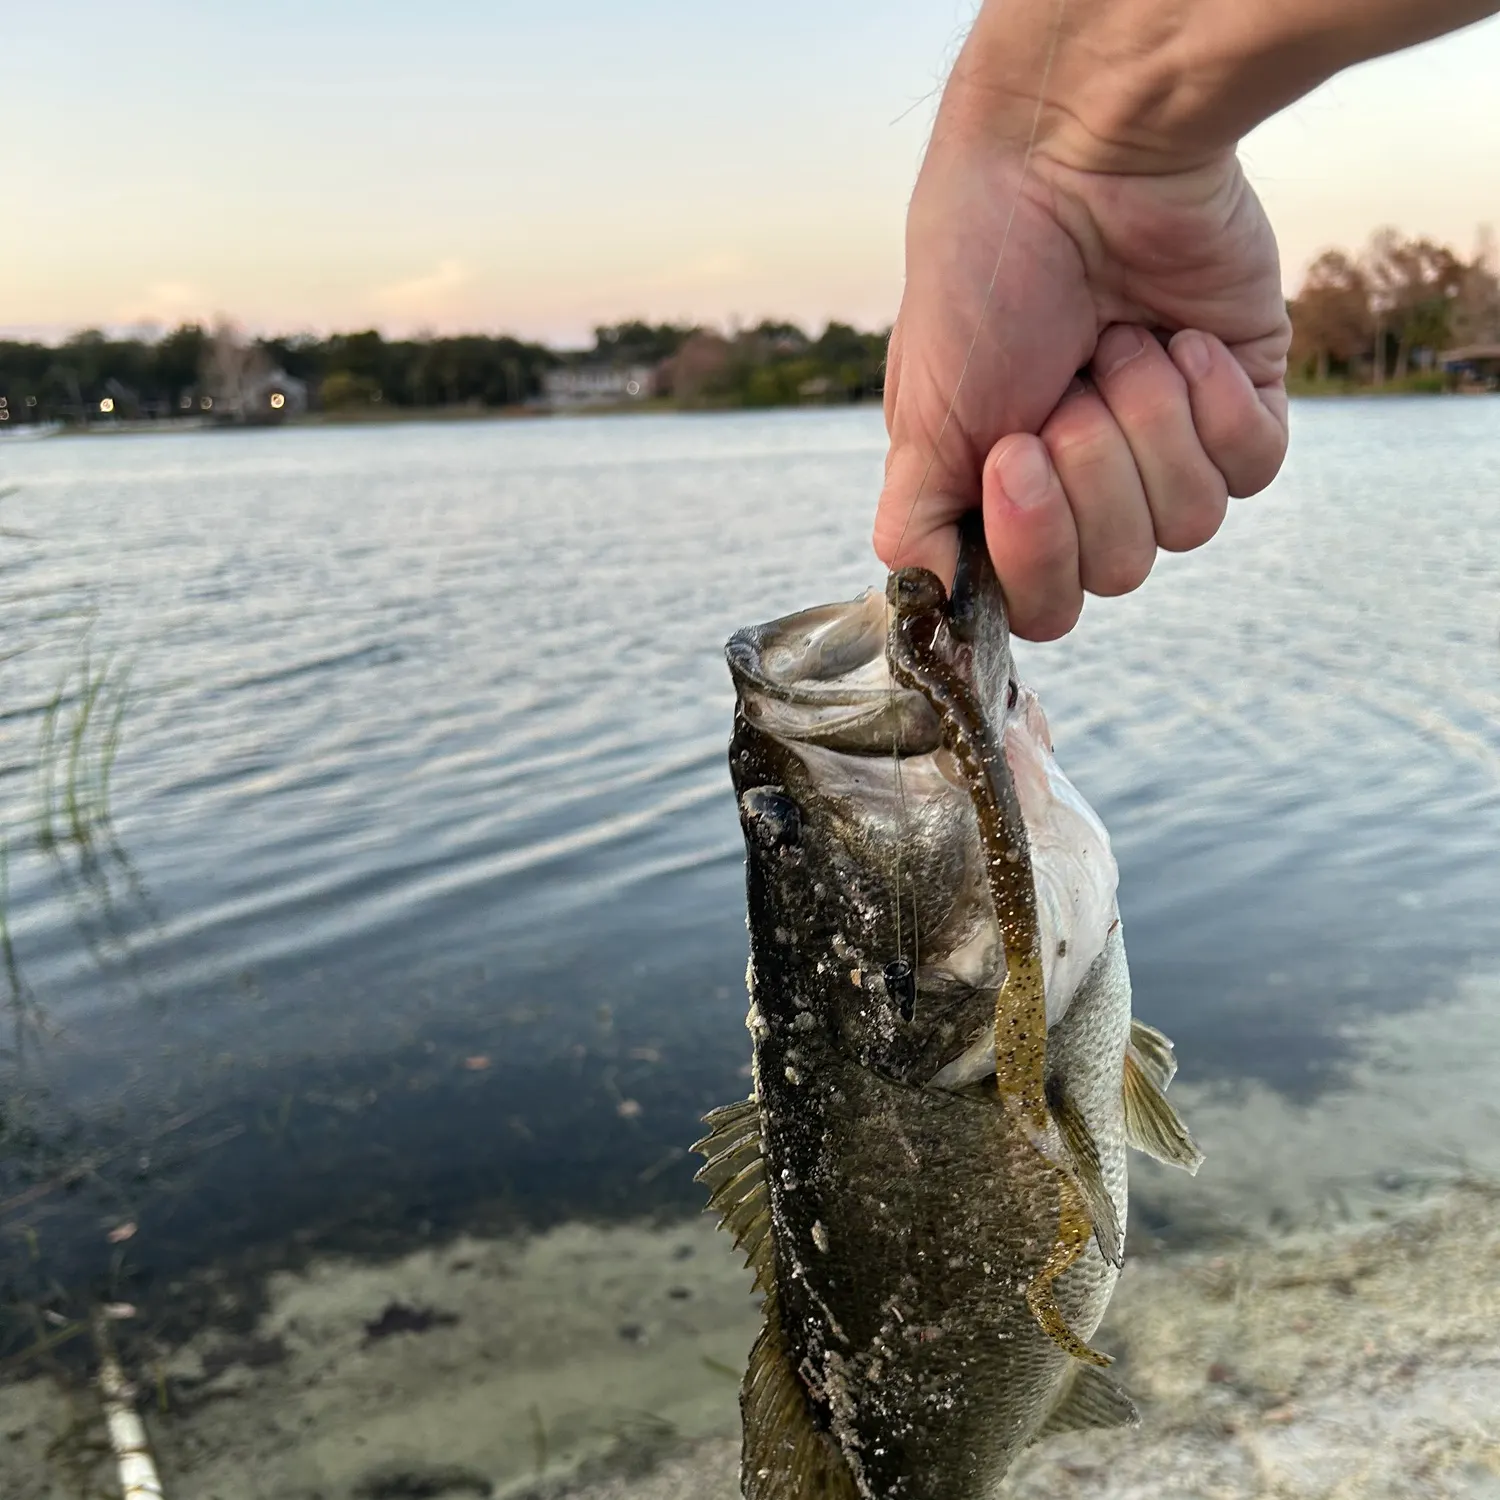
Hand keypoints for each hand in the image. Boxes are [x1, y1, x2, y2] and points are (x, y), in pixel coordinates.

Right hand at [874, 110, 1290, 639]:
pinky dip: (1211, 404)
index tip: (1012, 456)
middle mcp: (1090, 489)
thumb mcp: (918, 424)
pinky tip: (1175, 337)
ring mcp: (1167, 449)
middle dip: (1090, 468)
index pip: (1043, 607)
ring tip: (1117, 342)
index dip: (1037, 551)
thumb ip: (916, 531)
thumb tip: (931, 605)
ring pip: (1189, 524)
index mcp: (1012, 504)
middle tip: (1063, 382)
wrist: (1068, 162)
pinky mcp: (1241, 403)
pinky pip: (1252, 467)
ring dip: (1144, 422)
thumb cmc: (979, 284)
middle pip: (1120, 570)